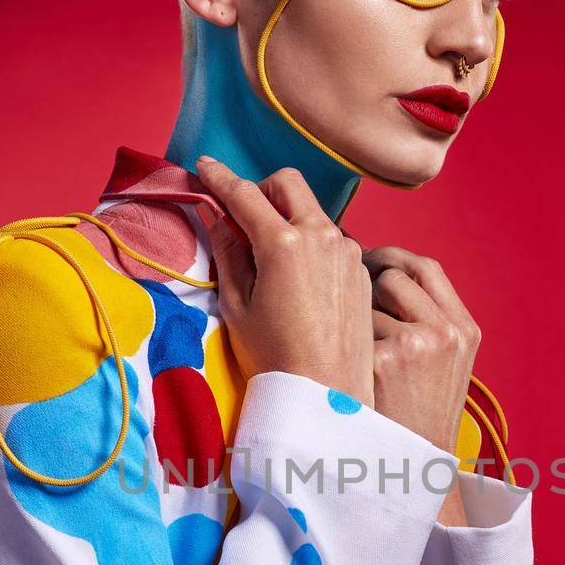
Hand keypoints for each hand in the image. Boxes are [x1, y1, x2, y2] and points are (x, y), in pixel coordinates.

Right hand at [194, 157, 374, 405]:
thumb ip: (227, 252)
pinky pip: (333, 239)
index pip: (244, 194)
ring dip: (290, 217)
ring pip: (314, 210)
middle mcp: (322, 237)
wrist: (327, 397)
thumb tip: (215, 216)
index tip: (204, 167)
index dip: (219, 178)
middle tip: (244, 216)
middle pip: (288, 183)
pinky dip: (313, 243)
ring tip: (273, 257)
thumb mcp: (237, 306)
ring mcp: (348, 251)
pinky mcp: (361, 270)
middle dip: (262, 189)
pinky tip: (302, 280)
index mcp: (284, 244)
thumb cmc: (275, 358)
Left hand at [360, 243, 480, 453]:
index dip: (394, 258)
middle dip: (366, 282)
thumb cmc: (419, 413)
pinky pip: (348, 328)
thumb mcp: (447, 365)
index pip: (426, 268)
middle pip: (394, 276)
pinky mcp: (382, 361)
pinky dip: (341, 342)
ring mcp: (414, 345)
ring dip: (352, 316)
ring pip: (366, 299)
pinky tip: (345, 366)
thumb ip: (429, 320)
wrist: (412, 466)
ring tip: (352, 348)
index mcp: (464, 330)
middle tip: (347, 300)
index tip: (371, 261)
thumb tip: (383, 275)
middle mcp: (445, 333)